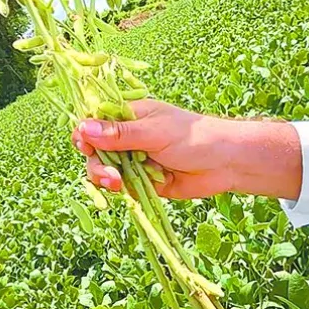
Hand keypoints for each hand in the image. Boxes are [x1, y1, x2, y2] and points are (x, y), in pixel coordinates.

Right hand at [71, 100, 302, 199]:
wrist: (226, 164)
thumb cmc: (194, 138)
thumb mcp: (154, 132)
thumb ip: (119, 134)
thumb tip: (83, 127)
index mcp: (129, 116)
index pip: (94, 122)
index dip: (84, 134)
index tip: (84, 146)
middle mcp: (127, 138)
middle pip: (94, 151)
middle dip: (96, 164)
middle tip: (109, 176)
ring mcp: (134, 160)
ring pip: (104, 171)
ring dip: (105, 179)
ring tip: (118, 186)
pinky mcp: (142, 182)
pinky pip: (122, 187)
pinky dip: (121, 191)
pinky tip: (127, 192)